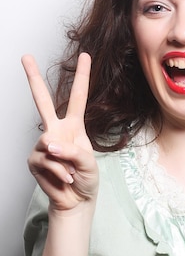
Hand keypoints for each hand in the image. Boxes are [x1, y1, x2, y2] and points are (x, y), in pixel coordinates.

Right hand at [22, 53, 97, 210]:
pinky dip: (59, 173)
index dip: (82, 77)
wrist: (76, 200)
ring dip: (66, 164)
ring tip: (72, 174)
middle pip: (42, 101)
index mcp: (74, 126)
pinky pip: (47, 162)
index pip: (78, 97)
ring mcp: (43, 145)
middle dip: (33, 78)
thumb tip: (48, 144)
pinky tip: (64, 179)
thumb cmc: (86, 179)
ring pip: (51, 144)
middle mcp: (56, 130)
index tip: (85, 55)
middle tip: (25, 56)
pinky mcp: (34, 160)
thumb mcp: (89, 162)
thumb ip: (72, 151)